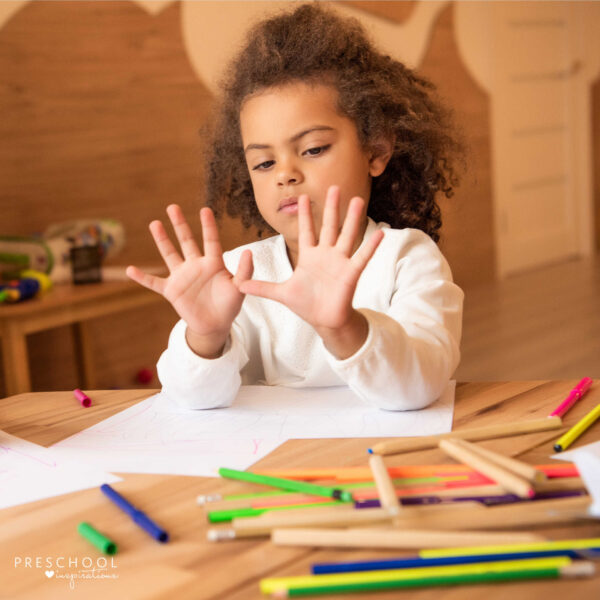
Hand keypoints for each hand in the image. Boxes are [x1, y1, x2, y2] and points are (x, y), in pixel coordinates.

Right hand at [126, 205, 252, 357]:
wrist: (215, 324)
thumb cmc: (229, 305)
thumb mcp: (240, 288)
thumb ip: (245, 271)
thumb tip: (249, 252)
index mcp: (213, 263)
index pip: (211, 241)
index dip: (208, 226)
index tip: (205, 210)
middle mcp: (195, 266)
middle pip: (186, 241)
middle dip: (179, 224)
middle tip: (172, 206)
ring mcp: (182, 277)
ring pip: (170, 254)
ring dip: (162, 240)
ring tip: (155, 223)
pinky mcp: (172, 291)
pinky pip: (154, 283)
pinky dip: (142, 278)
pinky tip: (130, 270)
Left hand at [238, 186, 382, 357]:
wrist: (324, 320)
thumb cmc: (306, 304)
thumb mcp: (281, 294)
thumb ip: (262, 287)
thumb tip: (238, 285)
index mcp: (309, 256)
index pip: (306, 231)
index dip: (304, 215)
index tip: (302, 197)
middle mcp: (326, 255)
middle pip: (328, 226)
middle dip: (331, 207)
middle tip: (335, 187)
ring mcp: (340, 262)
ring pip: (347, 235)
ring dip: (352, 218)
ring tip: (358, 200)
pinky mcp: (351, 273)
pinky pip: (362, 257)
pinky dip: (371, 246)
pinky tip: (379, 232)